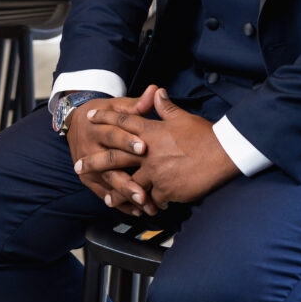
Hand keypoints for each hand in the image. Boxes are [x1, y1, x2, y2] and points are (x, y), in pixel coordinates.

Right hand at [68, 85, 158, 216]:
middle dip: (127, 179)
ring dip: (126, 195)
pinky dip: (119, 203)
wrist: (75, 124)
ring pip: (108, 183)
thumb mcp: (116, 106)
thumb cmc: (103, 114)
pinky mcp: (89, 180)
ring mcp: (89, 167)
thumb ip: (136, 104)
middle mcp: (91, 149)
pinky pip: (104, 194)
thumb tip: (155, 90)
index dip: (128, 141)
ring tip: (143, 204)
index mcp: (98, 128)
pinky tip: (134, 211)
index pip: (113, 135)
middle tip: (144, 191)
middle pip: (109, 165)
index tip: (144, 147)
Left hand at [78, 88, 239, 210]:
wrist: (221, 154)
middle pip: (116, 156)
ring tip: (108, 199)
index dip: (106, 117)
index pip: (124, 121)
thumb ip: (165, 108)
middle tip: (79, 166)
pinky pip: (152, 199)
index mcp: (152, 131)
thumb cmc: (203, 135)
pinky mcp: (165, 190)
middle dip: (95, 161)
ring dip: (119, 192)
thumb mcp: (182, 117)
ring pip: (130, 185)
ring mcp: (155, 173)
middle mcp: (149, 152)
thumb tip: (156, 92)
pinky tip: (144, 209)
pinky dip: (148, 204)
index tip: (91, 118)